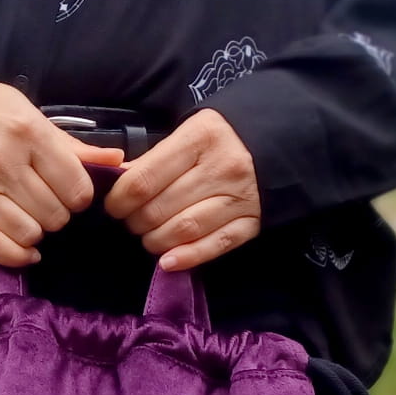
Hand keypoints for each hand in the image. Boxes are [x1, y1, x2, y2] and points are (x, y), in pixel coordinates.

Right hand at [0, 83, 125, 266]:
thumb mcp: (31, 115)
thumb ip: (72, 145)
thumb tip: (116, 161)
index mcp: (27, 133)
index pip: (75, 186)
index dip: (80, 195)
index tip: (71, 191)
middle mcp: (3, 162)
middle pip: (55, 214)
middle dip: (59, 213)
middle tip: (49, 202)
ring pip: (29, 233)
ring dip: (38, 232)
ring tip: (32, 217)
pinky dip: (15, 255)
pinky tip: (27, 251)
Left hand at [105, 109, 260, 271]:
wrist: (281, 143)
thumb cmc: (223, 138)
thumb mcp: (190, 132)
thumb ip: (156, 158)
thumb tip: (119, 184)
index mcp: (201, 137)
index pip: (145, 179)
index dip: (120, 200)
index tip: (114, 206)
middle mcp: (223, 167)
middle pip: (160, 208)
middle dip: (136, 222)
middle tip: (132, 222)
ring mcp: (240, 197)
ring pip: (184, 229)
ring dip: (156, 241)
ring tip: (149, 238)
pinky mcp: (253, 221)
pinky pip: (215, 245)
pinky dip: (188, 257)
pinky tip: (168, 262)